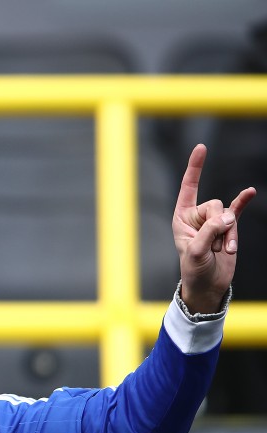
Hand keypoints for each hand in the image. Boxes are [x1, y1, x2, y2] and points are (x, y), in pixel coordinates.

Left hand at [173, 144, 255, 312]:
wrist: (209, 284)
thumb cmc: (194, 269)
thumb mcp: (195, 252)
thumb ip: (210, 231)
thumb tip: (228, 217)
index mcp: (181, 217)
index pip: (187, 188)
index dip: (195, 168)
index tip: (202, 147)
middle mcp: (197, 216)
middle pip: (214, 204)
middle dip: (217, 225)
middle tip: (213, 246)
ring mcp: (214, 220)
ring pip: (228, 214)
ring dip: (229, 235)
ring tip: (222, 251)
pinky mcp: (229, 227)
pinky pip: (238, 210)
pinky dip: (243, 201)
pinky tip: (250, 192)